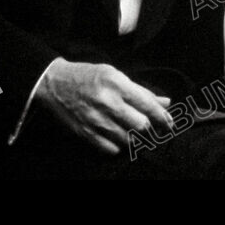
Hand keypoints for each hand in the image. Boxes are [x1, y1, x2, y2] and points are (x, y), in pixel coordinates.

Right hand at [34, 60, 172, 155]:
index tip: (170, 123)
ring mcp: (96, 120)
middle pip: (140, 126)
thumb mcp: (115, 75)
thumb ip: (141, 91)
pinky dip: (119, 146)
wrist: (55, 84)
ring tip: (136, 133)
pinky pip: (111, 149)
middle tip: (153, 129)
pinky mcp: (86, 134)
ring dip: (135, 139)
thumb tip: (166, 102)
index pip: (147, 104)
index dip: (162, 117)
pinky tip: (119, 138)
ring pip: (128, 140)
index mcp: (117, 83)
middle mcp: (107, 102)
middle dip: (150, 129)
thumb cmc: (89, 76)